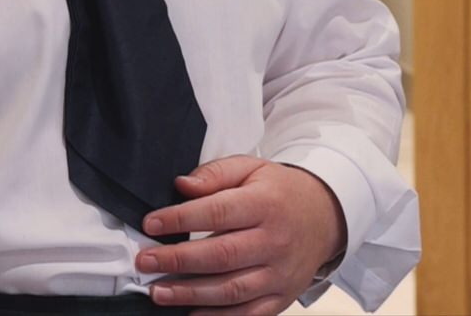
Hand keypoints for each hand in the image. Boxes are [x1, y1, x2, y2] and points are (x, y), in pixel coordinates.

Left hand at [133, 155, 344, 314]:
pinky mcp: (282, 297)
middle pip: (222, 255)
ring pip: (233, 289)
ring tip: (159, 293)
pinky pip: (250, 314)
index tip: (150, 224)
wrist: (324, 217)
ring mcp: (280, 274)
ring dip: (191, 295)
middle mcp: (275, 242)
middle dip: (178, 261)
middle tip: (145, 262)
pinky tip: (191, 314)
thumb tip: (181, 185)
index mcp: (266, 205)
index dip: (181, 219)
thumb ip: (214, 174)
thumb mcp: (250, 168)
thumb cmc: (279, 192)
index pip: (218, 212)